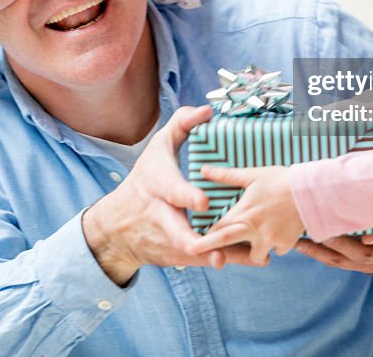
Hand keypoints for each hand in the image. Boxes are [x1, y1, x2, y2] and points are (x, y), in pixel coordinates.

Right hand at [82, 106, 262, 285]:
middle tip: (218, 249)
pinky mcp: (176, 255)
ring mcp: (167, 239)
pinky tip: (254, 258)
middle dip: (195, 240)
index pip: (170, 190)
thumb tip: (208, 111)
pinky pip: (203, 260)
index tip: (203, 202)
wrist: (118, 225)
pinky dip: (228, 259)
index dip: (185, 196)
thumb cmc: (146, 179)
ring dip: (221, 255)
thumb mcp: (158, 147)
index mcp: (156, 184)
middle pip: (176, 230)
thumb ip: (182, 125)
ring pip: (195, 252)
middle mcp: (159, 214)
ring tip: (253, 256)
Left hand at [190, 165, 303, 265]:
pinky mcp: (285, 244)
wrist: (311, 192)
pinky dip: (274, 245)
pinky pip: (275, 250)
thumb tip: (203, 169)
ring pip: (255, 255)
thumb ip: (226, 175)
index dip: (204, 235)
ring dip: (252, 250)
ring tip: (254, 239)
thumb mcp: (252, 175)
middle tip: (192, 252)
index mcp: (244, 213)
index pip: (217, 229)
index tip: (192, 239)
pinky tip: (277, 232)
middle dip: (208, 250)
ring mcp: (270, 240)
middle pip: (226, 244)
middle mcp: (254, 230)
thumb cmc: (281, 180)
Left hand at [295, 228, 372, 276]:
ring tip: (300, 240)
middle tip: (319, 230)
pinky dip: (318, 254)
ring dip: (320, 250)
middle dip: (339, 243)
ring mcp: (369, 265)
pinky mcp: (356, 268)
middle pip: (362, 253)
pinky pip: (336, 262)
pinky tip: (301, 246)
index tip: (367, 237)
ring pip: (344, 260)